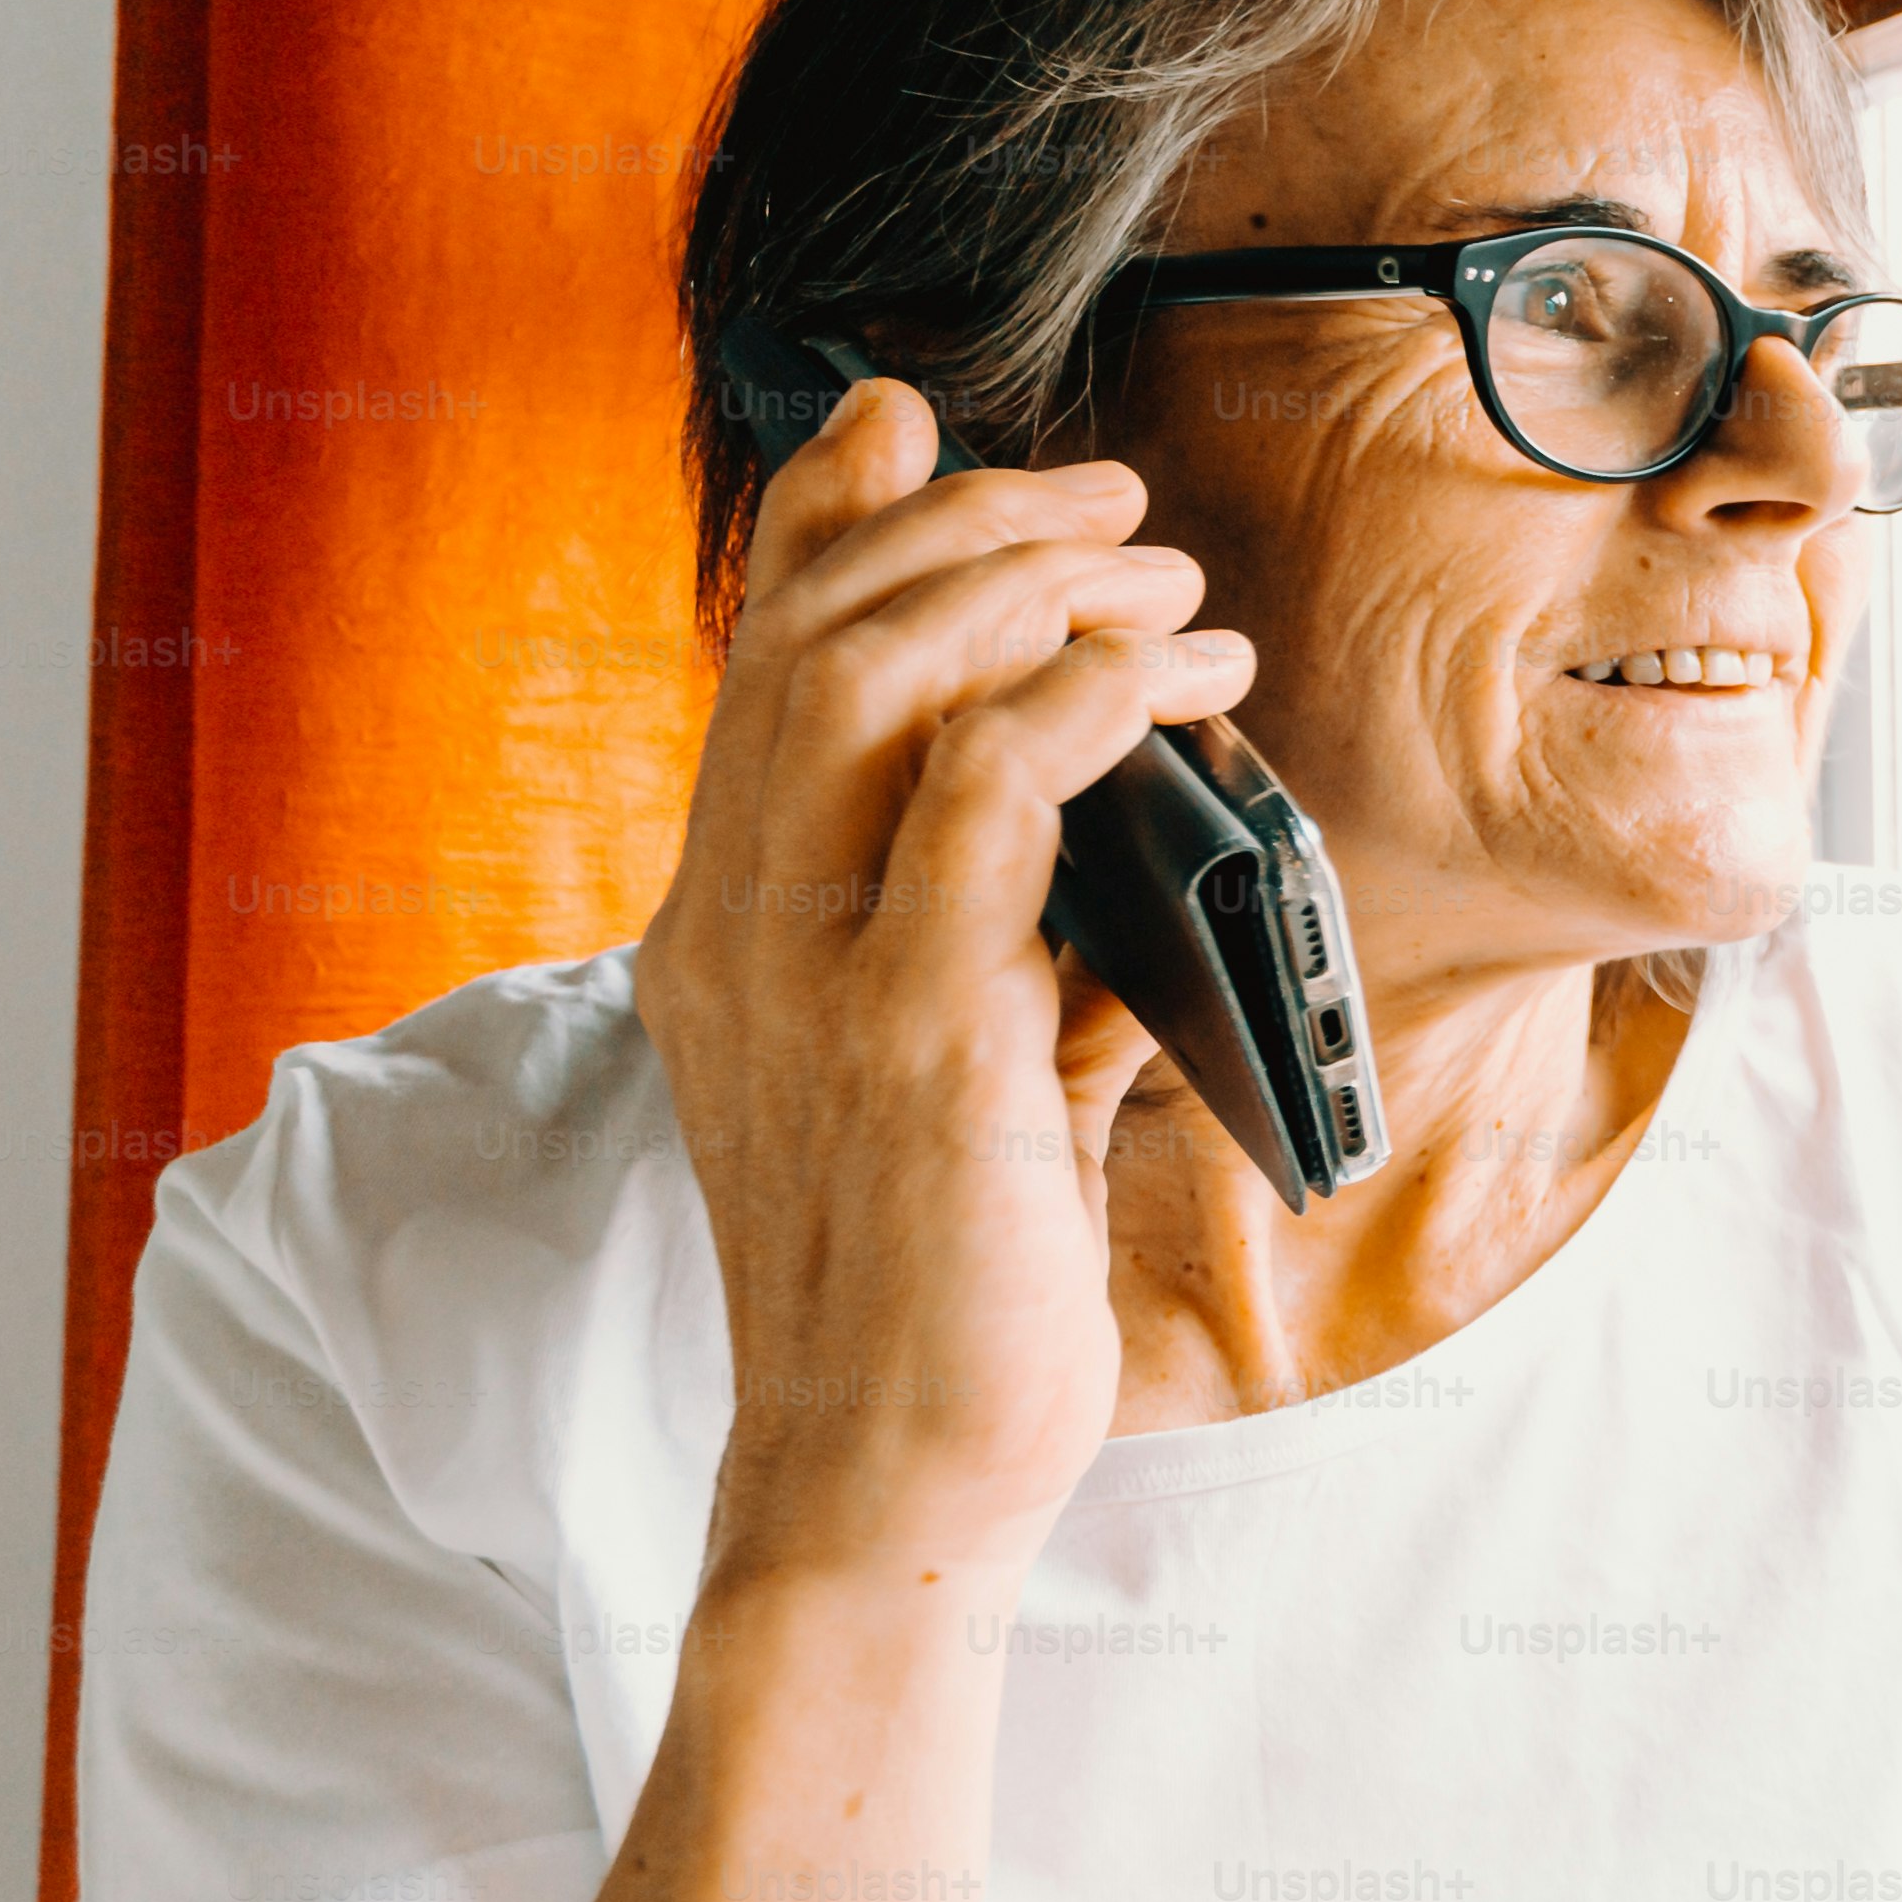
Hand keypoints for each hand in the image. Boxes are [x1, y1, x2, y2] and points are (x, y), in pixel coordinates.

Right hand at [637, 379, 1252, 1591]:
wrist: (890, 1476)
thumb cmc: (946, 1290)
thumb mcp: (979, 1074)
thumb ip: (1026, 946)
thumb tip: (1141, 837)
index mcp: (729, 931)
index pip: (755, 662)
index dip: (824, 518)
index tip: (903, 425)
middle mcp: (736, 930)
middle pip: (814, 630)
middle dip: (965, 521)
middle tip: (1108, 501)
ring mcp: (812, 974)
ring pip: (878, 677)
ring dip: (1036, 588)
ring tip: (1167, 581)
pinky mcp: (917, 1031)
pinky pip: (991, 794)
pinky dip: (1084, 697)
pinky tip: (1172, 677)